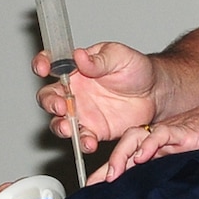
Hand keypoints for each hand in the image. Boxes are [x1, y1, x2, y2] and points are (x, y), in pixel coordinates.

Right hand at [36, 42, 158, 151]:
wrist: (156, 93)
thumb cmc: (137, 69)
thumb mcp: (120, 56)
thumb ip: (99, 59)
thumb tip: (79, 56)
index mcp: (76, 69)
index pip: (51, 64)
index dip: (42, 64)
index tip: (43, 68)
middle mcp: (74, 92)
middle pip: (49, 98)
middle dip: (50, 103)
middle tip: (60, 105)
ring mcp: (82, 113)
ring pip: (59, 122)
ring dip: (60, 126)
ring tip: (69, 128)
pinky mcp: (95, 130)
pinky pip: (82, 139)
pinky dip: (82, 142)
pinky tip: (90, 142)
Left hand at [89, 90, 198, 183]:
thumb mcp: (186, 160)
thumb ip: (169, 170)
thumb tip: (153, 196)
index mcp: (156, 146)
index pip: (127, 158)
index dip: (109, 171)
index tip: (93, 188)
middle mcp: (156, 138)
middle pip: (124, 146)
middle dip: (108, 165)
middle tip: (96, 184)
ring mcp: (166, 132)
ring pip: (135, 137)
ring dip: (121, 155)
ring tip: (113, 174)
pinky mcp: (181, 130)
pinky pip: (161, 135)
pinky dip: (150, 145)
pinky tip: (142, 157)